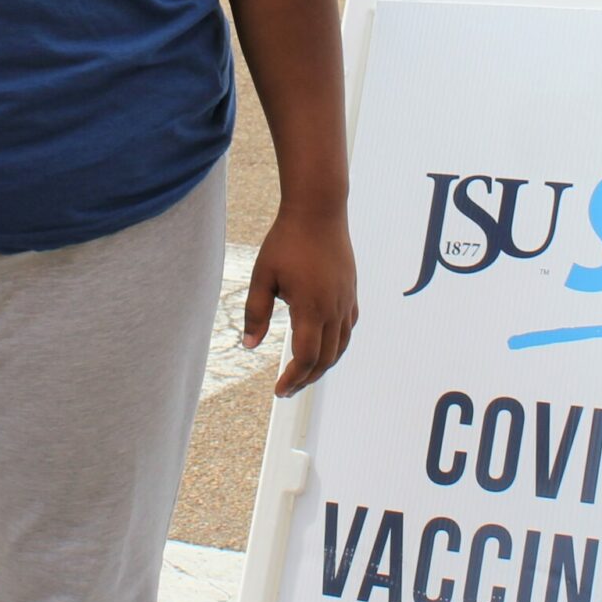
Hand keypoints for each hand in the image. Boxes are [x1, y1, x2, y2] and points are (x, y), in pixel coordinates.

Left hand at [243, 209, 358, 397]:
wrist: (318, 211)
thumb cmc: (286, 241)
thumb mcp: (262, 276)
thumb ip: (255, 313)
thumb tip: (249, 346)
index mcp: (310, 308)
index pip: (305, 358)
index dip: (293, 379)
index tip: (278, 391)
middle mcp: (334, 309)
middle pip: (325, 359)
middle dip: (306, 379)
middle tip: (287, 389)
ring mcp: (346, 301)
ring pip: (340, 347)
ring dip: (323, 366)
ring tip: (303, 373)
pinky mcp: (351, 292)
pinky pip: (348, 329)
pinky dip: (336, 346)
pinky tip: (323, 345)